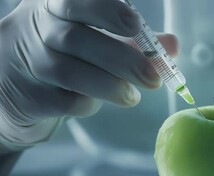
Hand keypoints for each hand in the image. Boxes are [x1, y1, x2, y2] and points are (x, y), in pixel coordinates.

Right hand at [0, 0, 176, 150]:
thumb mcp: (97, 36)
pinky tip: (97, 101)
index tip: (135, 24)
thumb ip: (135, 40)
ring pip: (71, 73)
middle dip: (122, 59)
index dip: (106, 10)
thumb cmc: (65, 50)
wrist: (15, 80)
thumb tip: (173, 45)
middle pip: (77, 39)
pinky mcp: (30, 94)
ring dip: (110, 86)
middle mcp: (38, 29)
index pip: (76, 0)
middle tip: (154, 78)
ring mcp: (29, 61)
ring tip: (132, 97)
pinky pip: (64, 100)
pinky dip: (88, 103)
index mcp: (56, 5)